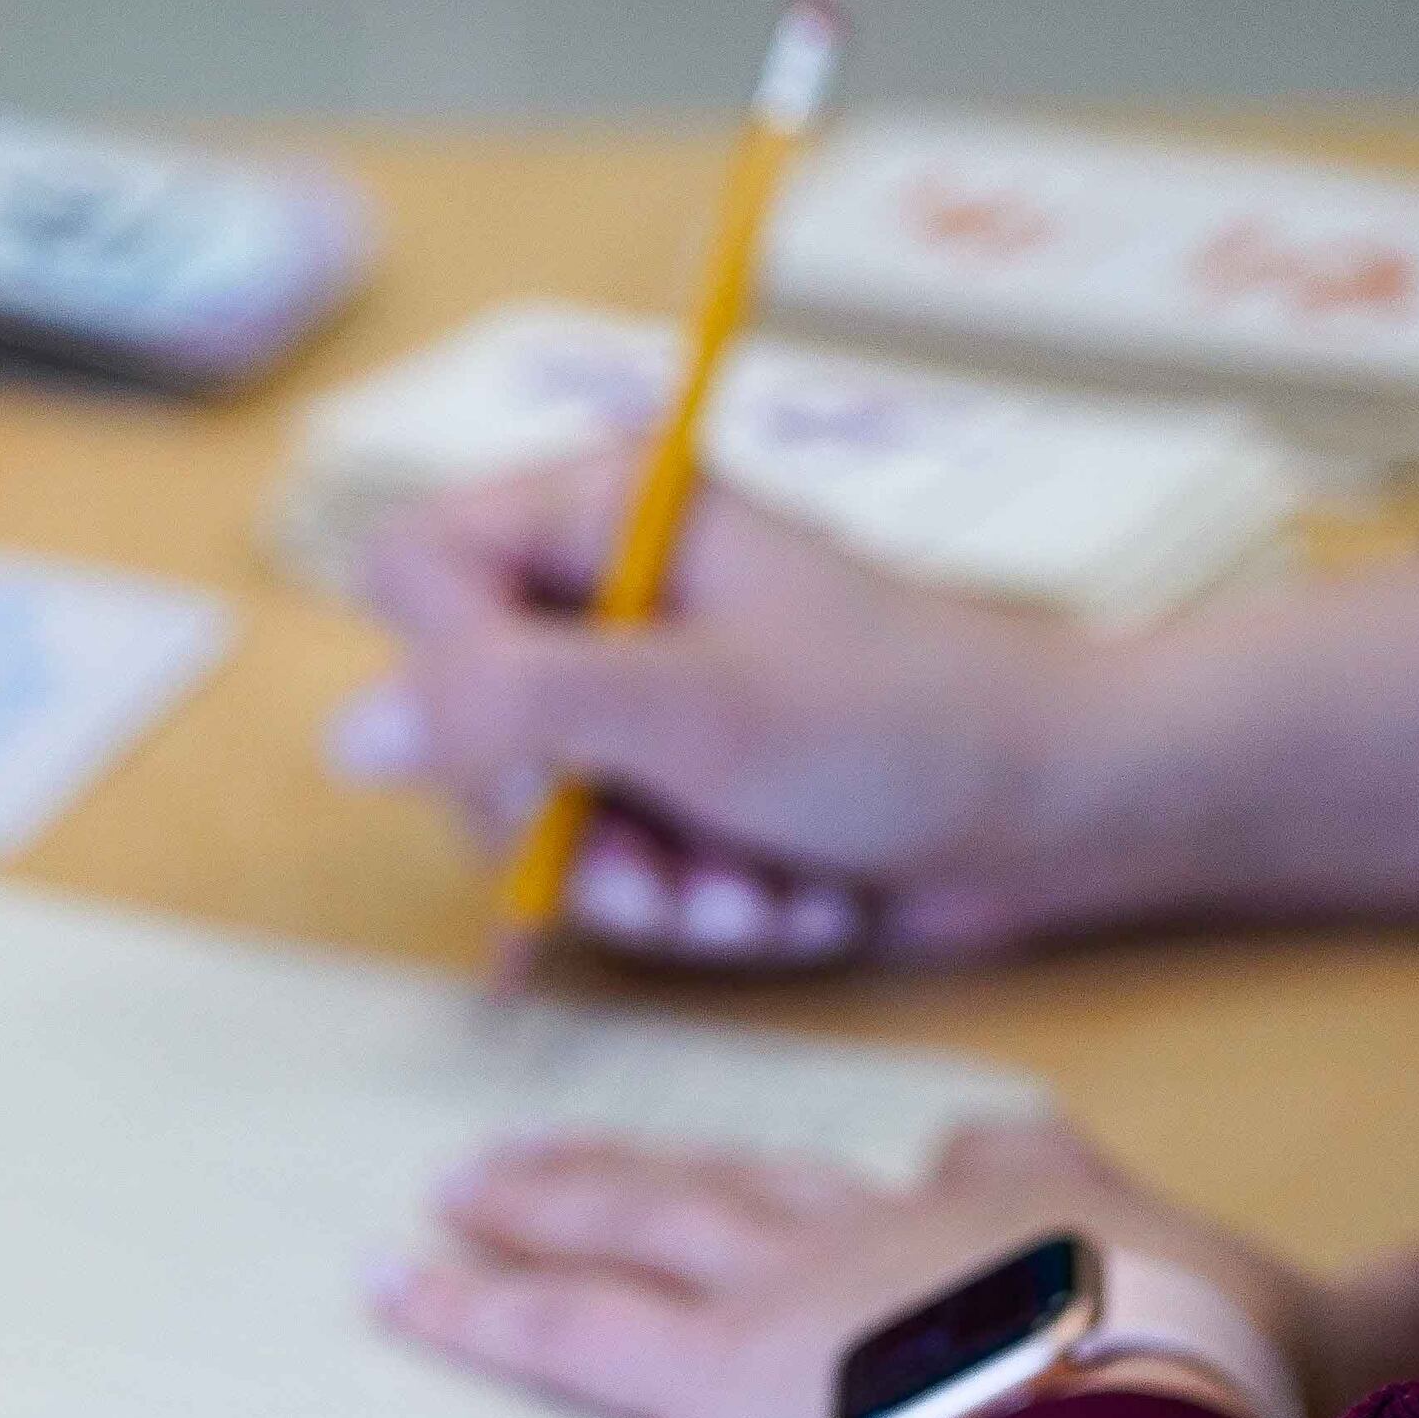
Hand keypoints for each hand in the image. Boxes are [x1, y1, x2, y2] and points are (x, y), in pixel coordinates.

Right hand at [334, 455, 1418, 964]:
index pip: (413, 573)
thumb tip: (350, 735)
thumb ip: (512, 705)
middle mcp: (608, 597)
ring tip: (750, 890)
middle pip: (461, 724)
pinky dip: (692, 905)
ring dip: (640, 885)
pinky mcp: (682, 788)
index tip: (537, 746)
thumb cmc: (906, 724)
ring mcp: (643, 700)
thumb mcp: (695, 708)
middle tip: (658, 863)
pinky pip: (610, 868)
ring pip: (534, 819)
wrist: (1069, 812)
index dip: (449, 681)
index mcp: (605, 512)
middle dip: (563, 826)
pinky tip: (782, 898)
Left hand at [368, 1117, 1418, 1417]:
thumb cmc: (1227, 1371)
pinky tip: (400, 1281)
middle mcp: (896, 1216)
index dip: (973, 1167)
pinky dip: (478, 1299)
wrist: (1124, 1403)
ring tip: (454, 1186)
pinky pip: (565, 1319)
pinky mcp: (706, 1361)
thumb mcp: (1338, 1320)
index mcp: (1048, 1201)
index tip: (958, 1160)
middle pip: (762, 1173)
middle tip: (570, 1147)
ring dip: (546, 1198)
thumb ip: (1392, 1289)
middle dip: (665, 1163)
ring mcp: (791, 1282)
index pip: (996, 1160)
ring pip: (642, 1216)